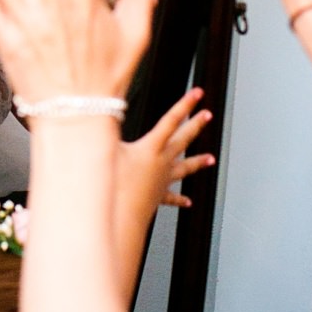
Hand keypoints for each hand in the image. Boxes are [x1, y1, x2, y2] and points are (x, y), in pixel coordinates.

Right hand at [117, 87, 214, 219]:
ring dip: (198, 162)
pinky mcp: (157, 196)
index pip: (171, 120)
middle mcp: (161, 162)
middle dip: (196, 125)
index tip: (197, 94)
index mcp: (151, 147)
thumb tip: (99, 108)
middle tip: (207, 115)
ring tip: (211, 159)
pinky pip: (172, 196)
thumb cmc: (113, 186)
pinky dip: (180, 198)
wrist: (121, 218)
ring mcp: (161, 180)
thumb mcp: (105, 148)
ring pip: (184, 168)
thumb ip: (105, 127)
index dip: (185, 105)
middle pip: (183, 140)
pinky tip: (188, 201)